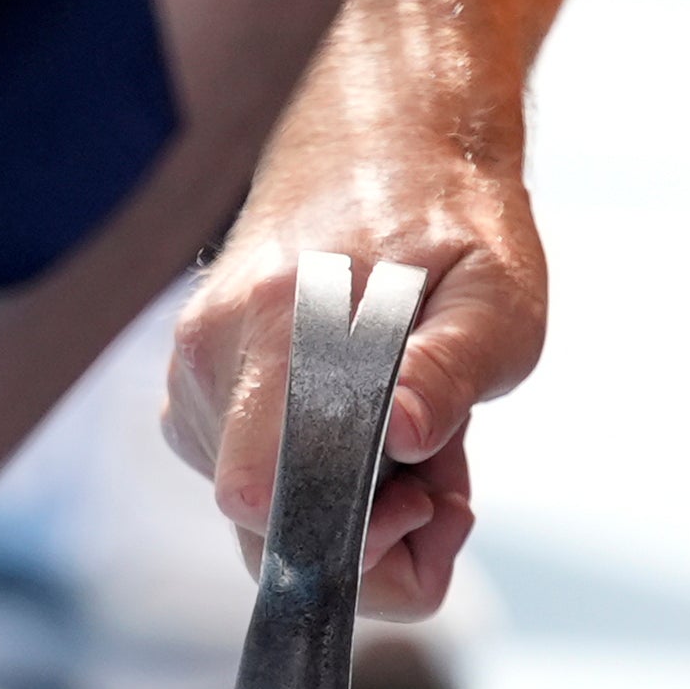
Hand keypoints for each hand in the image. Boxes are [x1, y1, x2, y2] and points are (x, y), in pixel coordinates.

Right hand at [164, 110, 538, 616]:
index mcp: (278, 328)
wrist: (385, 147)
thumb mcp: (495, 296)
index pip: (263, 500)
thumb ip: (450, 369)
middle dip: (369, 534)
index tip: (432, 501)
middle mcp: (212, 358)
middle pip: (264, 533)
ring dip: (355, 501)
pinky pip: (257, 481)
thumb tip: (402, 432)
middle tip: (444, 476)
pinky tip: (371, 421)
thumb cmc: (451, 225)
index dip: (357, 541)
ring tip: (415, 423)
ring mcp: (194, 376)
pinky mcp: (197, 390)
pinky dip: (323, 477)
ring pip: (268, 514)